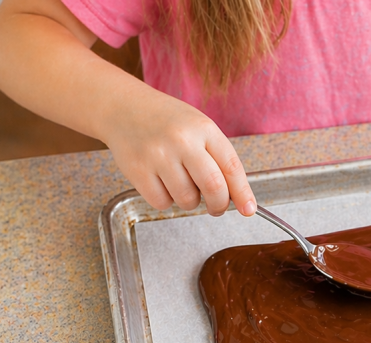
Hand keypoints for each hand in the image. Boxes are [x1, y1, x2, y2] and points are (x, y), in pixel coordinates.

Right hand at [102, 92, 256, 216]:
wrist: (122, 106)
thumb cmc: (167, 122)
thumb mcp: (198, 128)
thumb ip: (218, 158)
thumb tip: (238, 197)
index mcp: (203, 128)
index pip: (231, 166)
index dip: (242, 193)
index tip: (248, 209)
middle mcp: (182, 140)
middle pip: (213, 187)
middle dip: (219, 205)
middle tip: (216, 208)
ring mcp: (158, 155)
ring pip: (187, 200)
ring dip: (190, 201)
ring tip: (181, 183)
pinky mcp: (137, 170)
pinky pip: (162, 202)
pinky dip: (166, 200)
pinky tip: (161, 182)